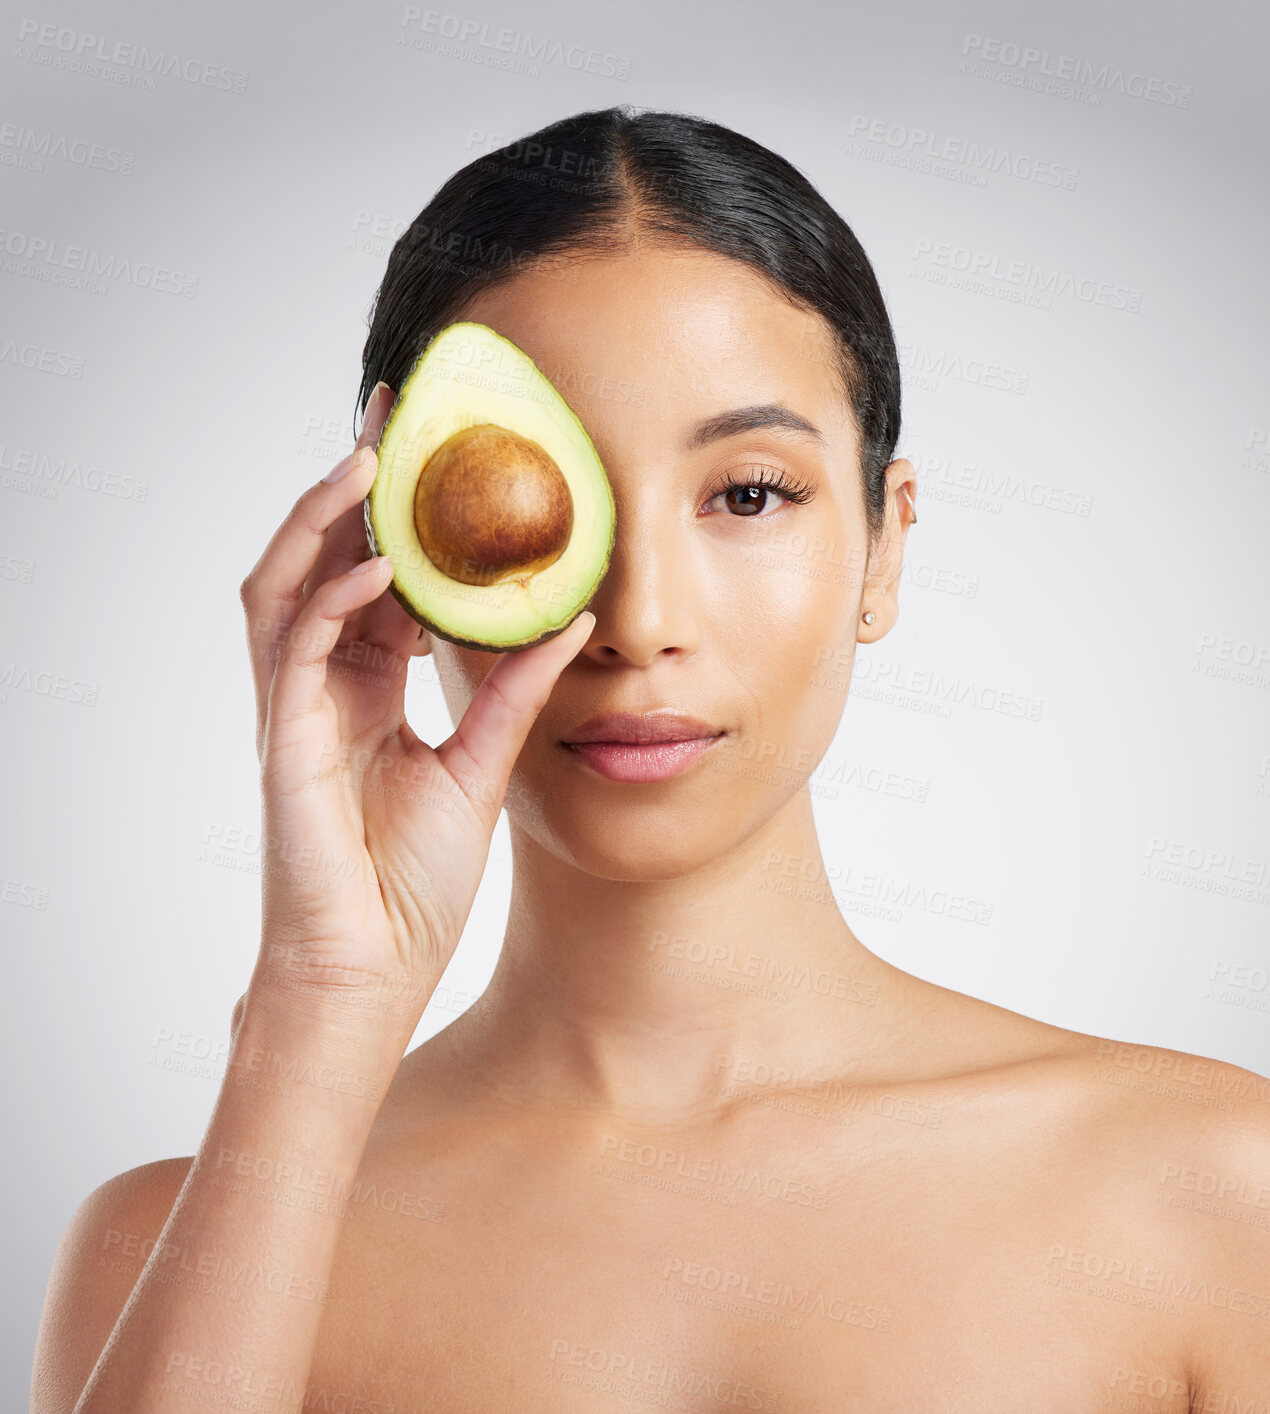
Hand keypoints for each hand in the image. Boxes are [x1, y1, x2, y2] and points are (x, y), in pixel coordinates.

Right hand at [238, 382, 593, 1030]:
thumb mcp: (482, 767)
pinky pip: (294, 649)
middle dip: (353, 487)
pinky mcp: (282, 742)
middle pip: (324, 562)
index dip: (402, 517)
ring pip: (286, 585)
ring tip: (372, 458)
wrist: (375, 970)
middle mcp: (323, 688)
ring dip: (323, 520)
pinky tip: (379, 566)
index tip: (442, 457)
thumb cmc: (415, 883)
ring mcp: (295, 711)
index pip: (375, 582)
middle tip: (396, 415)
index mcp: (365, 692)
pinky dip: (332, 598)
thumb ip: (515, 694)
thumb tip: (574, 623)